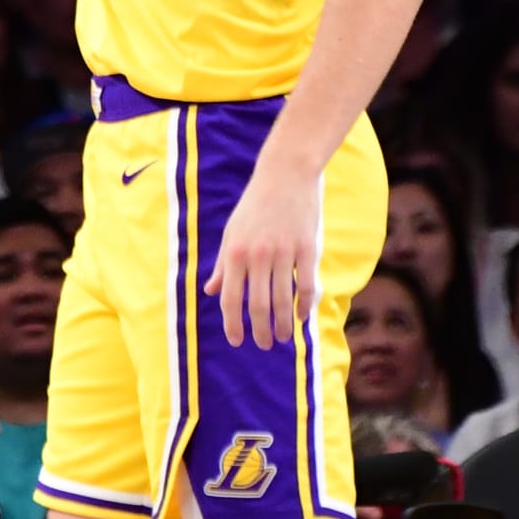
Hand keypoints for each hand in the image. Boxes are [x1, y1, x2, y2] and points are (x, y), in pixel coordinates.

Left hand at [204, 159, 317, 347]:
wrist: (285, 173)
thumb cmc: (255, 205)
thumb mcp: (232, 232)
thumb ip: (223, 264)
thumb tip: (210, 291)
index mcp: (235, 252)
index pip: (231, 298)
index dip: (233, 324)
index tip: (237, 341)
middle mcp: (258, 255)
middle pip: (259, 305)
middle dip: (261, 330)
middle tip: (265, 345)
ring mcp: (284, 252)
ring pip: (284, 300)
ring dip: (284, 324)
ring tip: (284, 337)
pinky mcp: (308, 248)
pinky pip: (307, 285)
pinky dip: (305, 306)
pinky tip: (303, 318)